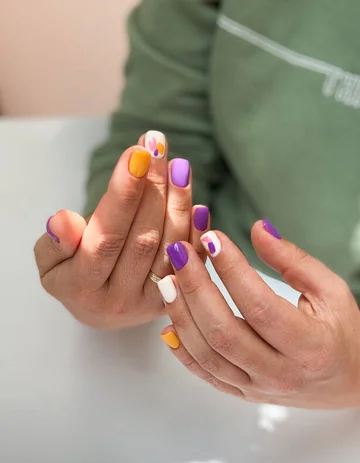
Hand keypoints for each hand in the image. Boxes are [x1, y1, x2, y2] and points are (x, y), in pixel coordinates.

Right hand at [34, 132, 209, 328]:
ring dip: (178, 203)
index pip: (106, 237)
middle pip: (143, 238)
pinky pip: (193, 265)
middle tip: (157, 144)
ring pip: (171, 248)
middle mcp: (120, 299)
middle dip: (153, 187)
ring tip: (178, 165)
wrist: (101, 313)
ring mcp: (151, 302)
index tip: (137, 153)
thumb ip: (55, 244)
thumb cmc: (73, 276)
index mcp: (82, 287)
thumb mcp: (51, 263)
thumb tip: (62, 220)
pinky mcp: (176, 300)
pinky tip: (199, 204)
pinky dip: (197, 233)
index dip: (124, 195)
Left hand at [156, 221, 359, 407]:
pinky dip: (183, 351)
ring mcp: (259, 389)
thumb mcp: (331, 289)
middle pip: (225, 333)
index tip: (213, 237)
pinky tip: (168, 324)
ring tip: (167, 281)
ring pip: (209, 356)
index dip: (233, 270)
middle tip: (179, 252)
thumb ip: (294, 260)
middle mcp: (282, 373)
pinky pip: (206, 375)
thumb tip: (257, 228)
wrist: (350, 381)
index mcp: (311, 346)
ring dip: (182, 317)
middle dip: (196, 289)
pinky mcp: (244, 395)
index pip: (260, 306)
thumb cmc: (342, 329)